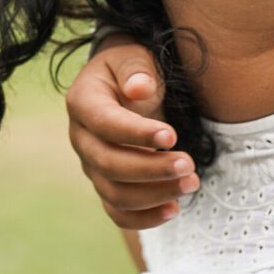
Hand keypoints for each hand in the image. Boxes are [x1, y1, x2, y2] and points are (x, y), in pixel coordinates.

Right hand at [66, 36, 199, 228]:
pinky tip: (174, 209)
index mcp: (83, 102)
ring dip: (154, 195)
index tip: (172, 136)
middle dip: (151, 169)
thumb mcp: (133, 56)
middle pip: (108, 164)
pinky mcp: (106, 183)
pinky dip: (144, 217)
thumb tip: (139, 89)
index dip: (136, 133)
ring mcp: (92, 165)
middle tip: (189, 165)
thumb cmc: (132, 68)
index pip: (105, 124)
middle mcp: (81, 138)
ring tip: (191, 184)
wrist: (126, 84)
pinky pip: (118, 211)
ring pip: (114, 193)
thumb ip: (136, 69)